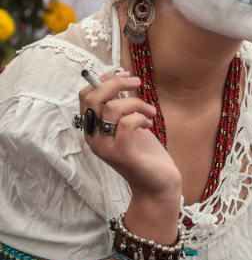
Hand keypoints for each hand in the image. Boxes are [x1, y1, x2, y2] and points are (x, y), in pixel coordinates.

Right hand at [79, 70, 181, 201]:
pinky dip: (140, 117)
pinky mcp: (121, 154)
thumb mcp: (130, 124)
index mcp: (92, 129)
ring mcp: (105, 147)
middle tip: (138, 83)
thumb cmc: (145, 154)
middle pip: (93, 97)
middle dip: (117, 82)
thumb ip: (120, 106)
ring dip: (137, 103)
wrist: (158, 185)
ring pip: (112, 107)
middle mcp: (93, 138)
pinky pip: (126, 123)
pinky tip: (149, 124)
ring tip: (150, 112)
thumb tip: (119, 80)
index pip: (85, 95)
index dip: (104, 79)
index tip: (124, 74)